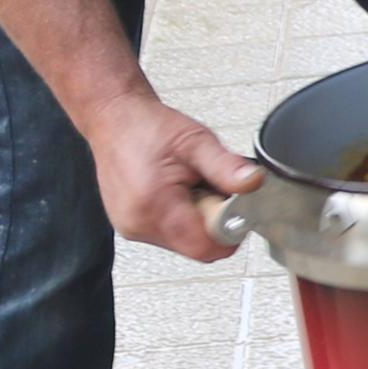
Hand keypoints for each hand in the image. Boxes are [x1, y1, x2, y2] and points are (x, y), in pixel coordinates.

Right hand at [91, 92, 258, 261]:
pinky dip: (181, 218)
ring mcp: (132, 228)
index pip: (205, 247)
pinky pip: (169, 235)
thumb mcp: (196, 141)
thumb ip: (226, 167)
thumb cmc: (147, 128)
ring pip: (184, 243)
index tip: (236, 208)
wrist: (114, 121)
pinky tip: (177, 193)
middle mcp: (138, 223)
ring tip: (189, 186)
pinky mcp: (130, 226)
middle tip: (209, 188)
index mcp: (154, 205)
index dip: (230, 232)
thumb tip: (252, 184)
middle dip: (213, 221)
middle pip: (197, 247)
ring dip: (197, 220)